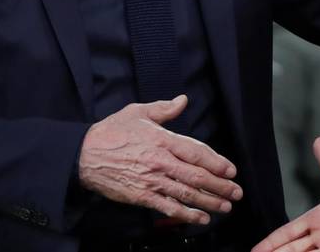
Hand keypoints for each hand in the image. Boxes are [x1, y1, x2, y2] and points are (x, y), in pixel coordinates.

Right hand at [78, 95, 241, 224]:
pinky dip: (187, 215)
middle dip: (220, 186)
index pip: (197, 152)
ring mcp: (152, 181)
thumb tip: (183, 100)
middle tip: (236, 192)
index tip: (231, 170)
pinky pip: (169, 208)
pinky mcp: (142, 196)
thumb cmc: (111, 132)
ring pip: (187, 194)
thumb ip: (163, 108)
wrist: (84, 155)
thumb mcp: (137, 112)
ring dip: (210, 202)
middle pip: (197, 176)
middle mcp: (161, 161)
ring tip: (225, 207)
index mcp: (162, 139)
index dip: (217, 163)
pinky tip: (201, 219)